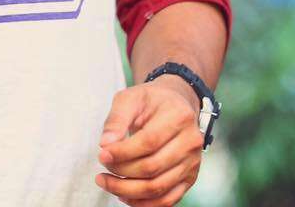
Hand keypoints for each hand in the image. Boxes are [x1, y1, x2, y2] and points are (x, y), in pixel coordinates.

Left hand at [94, 77, 203, 205]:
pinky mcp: (190, 177)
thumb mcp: (130, 98)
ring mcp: (193, 162)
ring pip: (159, 187)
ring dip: (129, 191)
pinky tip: (125, 196)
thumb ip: (116, 119)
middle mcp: (191, 141)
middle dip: (122, 173)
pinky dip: (145, 203)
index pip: (148, 142)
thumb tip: (105, 144)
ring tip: (107, 183)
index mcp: (178, 116)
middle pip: (153, 167)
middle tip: (101, 172)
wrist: (175, 103)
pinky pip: (169, 199)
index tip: (102, 155)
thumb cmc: (150, 100)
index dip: (123, 152)